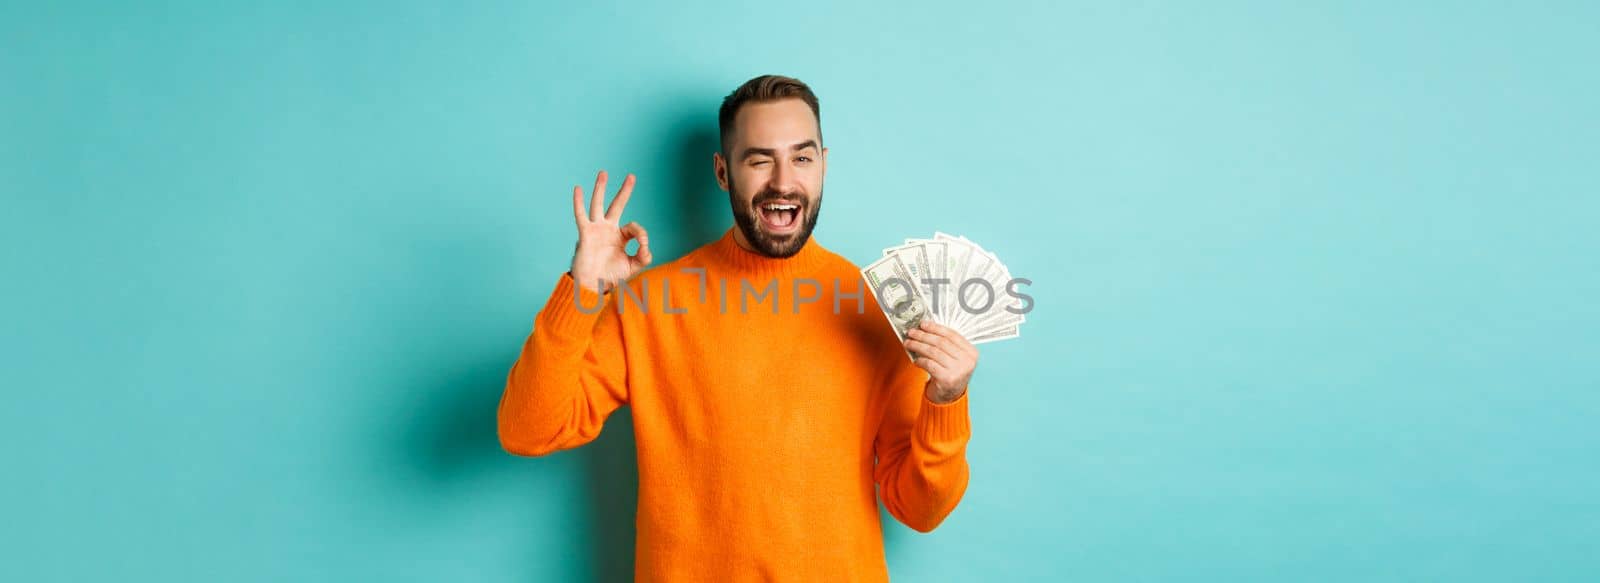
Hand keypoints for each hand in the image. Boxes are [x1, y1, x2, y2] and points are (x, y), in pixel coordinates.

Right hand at [570, 170, 651, 292]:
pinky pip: (581, 215)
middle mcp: (608, 230)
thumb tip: (646, 246)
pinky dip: (579, 202)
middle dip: (625, 191)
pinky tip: (578, 189)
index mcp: (620, 237)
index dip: (642, 235)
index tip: (643, 248)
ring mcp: (596, 230)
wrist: (593, 286)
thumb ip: (644, 256)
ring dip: (601, 188)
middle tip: (631, 176)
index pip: (634, 228)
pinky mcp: (585, 234)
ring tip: (603, 173)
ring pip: (598, 205)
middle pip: (617, 205)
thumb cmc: (611, 277)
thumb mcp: (633, 266)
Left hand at [904, 320, 977, 403]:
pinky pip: (929, 364)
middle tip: (911, 332)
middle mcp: (967, 361)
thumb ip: (945, 344)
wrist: (949, 397)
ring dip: (918, 346)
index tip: (923, 324)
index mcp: (971, 353)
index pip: (952, 335)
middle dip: (924, 335)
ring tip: (909, 343)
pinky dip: (920, 360)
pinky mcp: (947, 379)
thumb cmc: (950, 374)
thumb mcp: (954, 358)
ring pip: (934, 352)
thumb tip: (925, 328)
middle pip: (941, 342)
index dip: (936, 328)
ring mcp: (959, 371)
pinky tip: (915, 360)